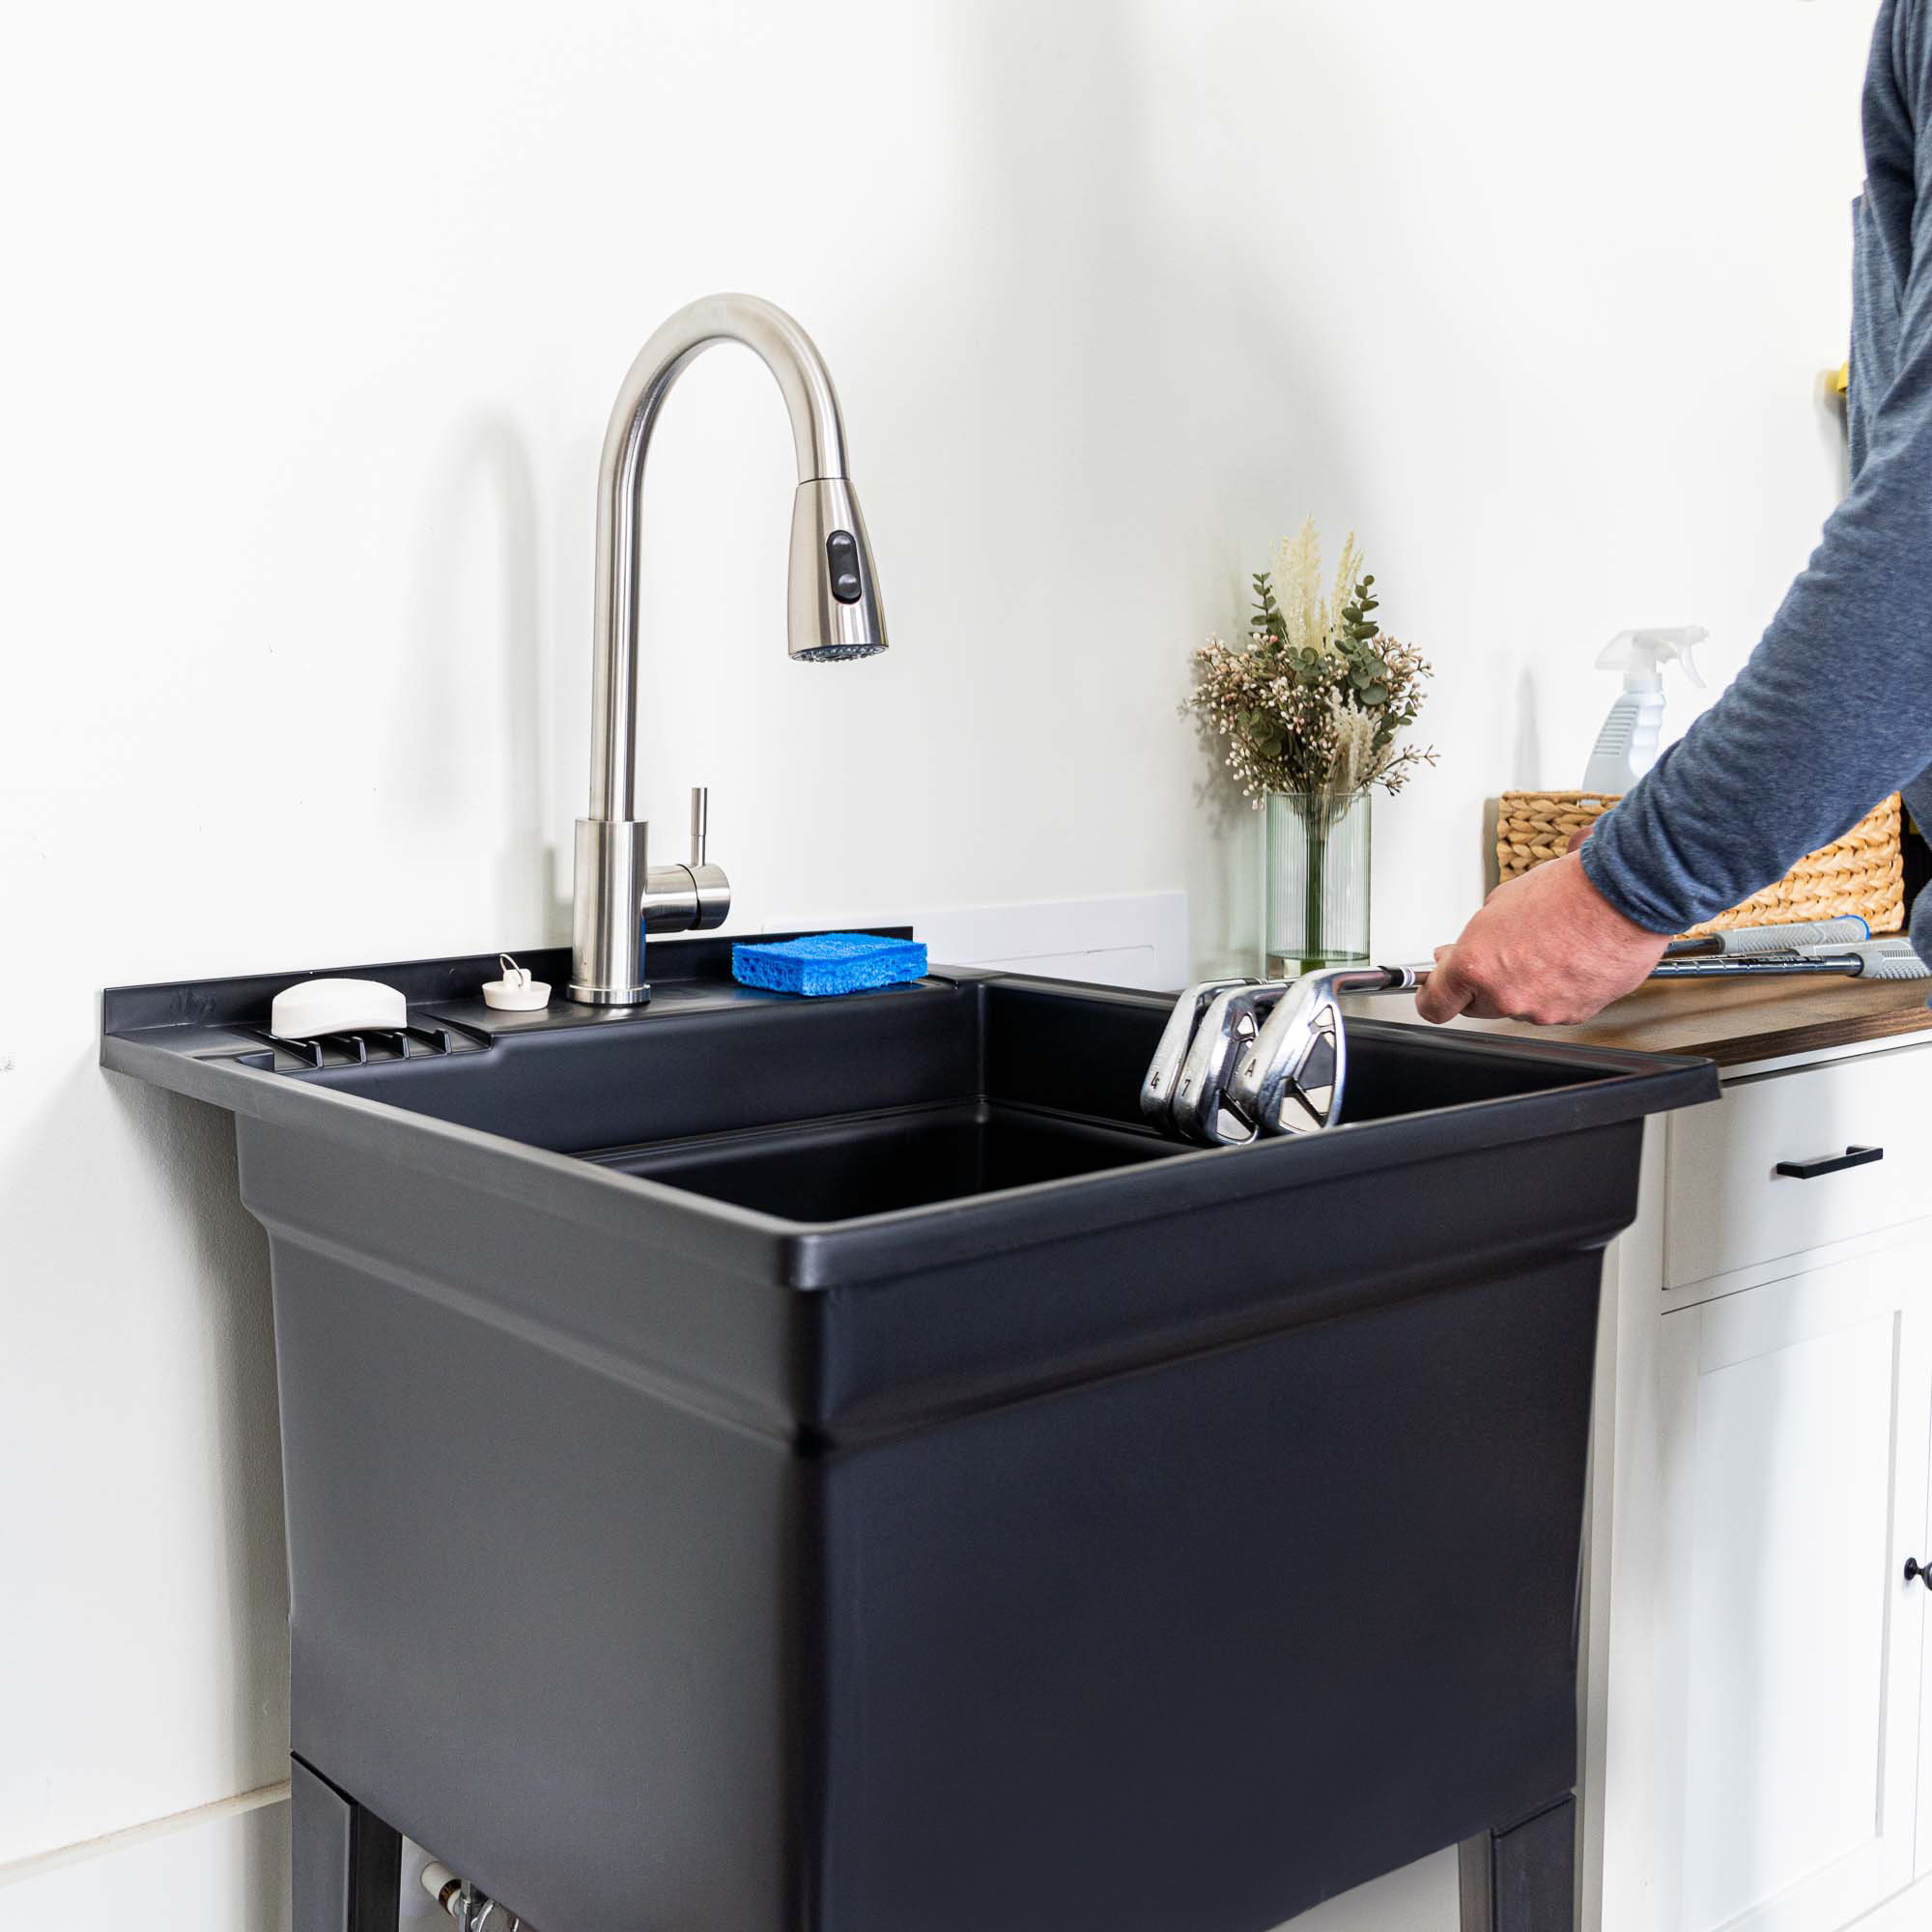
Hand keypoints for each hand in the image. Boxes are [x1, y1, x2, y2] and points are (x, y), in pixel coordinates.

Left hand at [1415, 851, 1669, 1025]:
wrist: (1623, 894)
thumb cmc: (1568, 890)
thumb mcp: (1498, 904)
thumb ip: (1475, 940)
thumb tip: (1462, 955)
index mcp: (1476, 965)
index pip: (1435, 1005)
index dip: (1434, 996)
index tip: (1435, 991)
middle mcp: (1505, 994)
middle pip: (1476, 1007)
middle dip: (1481, 984)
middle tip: (1497, 955)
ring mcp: (1540, 1009)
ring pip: (1517, 1006)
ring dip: (1523, 984)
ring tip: (1546, 947)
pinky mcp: (1574, 1014)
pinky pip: (1553, 1007)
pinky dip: (1556, 989)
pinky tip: (1568, 960)